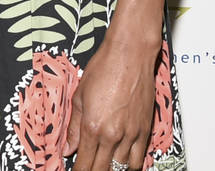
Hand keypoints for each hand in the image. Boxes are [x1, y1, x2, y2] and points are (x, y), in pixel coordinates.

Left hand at [65, 35, 155, 170]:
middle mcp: (113, 135)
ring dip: (112, 170)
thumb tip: (68, 148)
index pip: (84, 163)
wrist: (129, 56)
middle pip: (103, 169)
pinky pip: (140, 158)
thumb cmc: (103, 69)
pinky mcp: (145, 130)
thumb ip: (74, 127)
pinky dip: (131, 165)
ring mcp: (131, 134)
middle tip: (86, 169)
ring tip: (104, 166)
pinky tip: (123, 163)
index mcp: (92, 127)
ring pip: (123, 168)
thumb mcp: (79, 96)